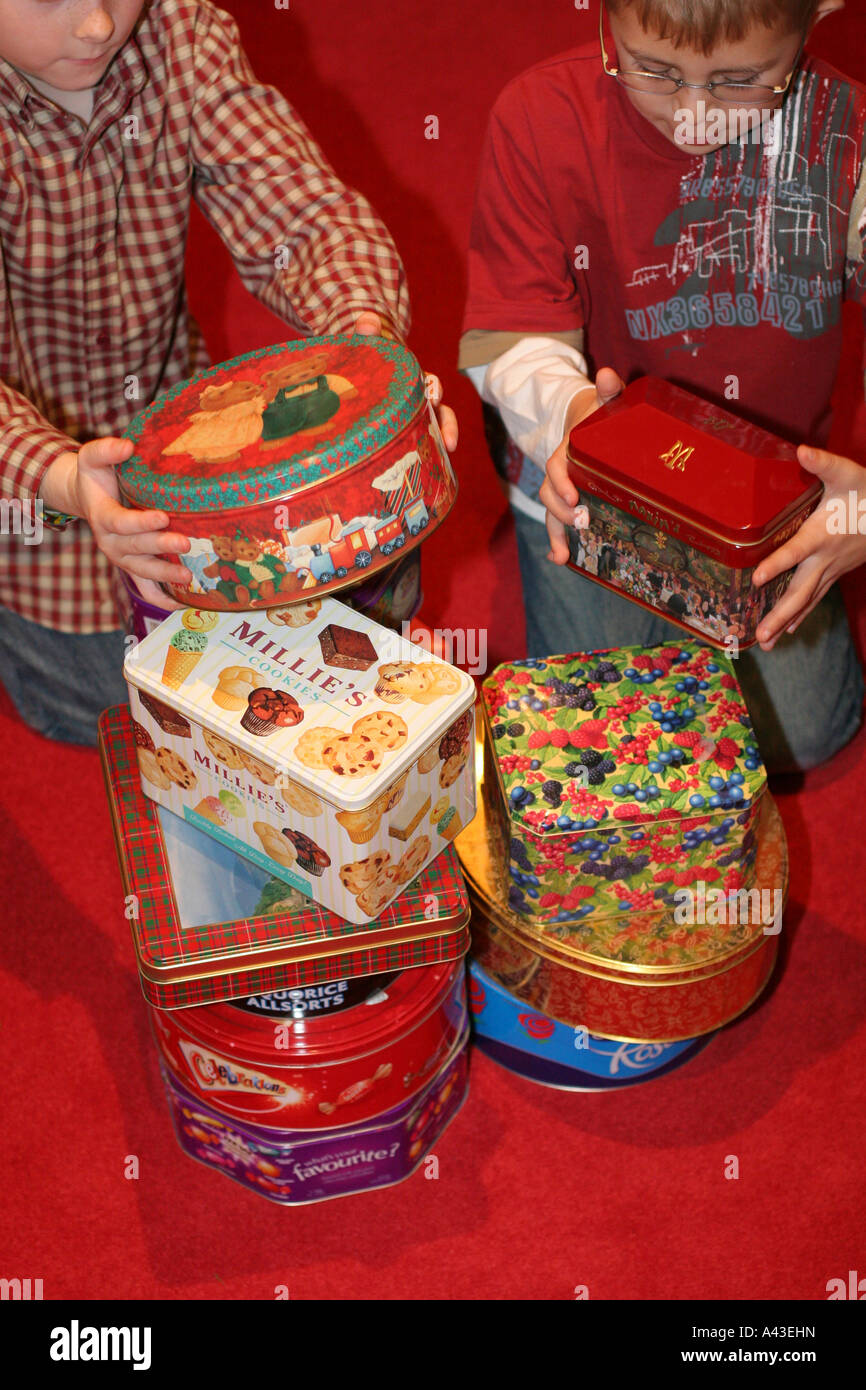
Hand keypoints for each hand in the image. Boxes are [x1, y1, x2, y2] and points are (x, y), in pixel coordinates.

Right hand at [43, 436, 191, 591]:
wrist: (89, 496)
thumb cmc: (97, 475)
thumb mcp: (93, 458)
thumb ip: (106, 450)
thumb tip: (127, 446)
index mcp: (102, 516)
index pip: (120, 522)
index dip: (140, 522)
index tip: (162, 517)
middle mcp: (110, 542)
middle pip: (135, 548)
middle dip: (160, 547)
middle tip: (185, 543)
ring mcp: (122, 558)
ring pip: (141, 571)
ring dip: (164, 575)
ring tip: (188, 575)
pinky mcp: (132, 567)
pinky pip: (144, 588)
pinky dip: (161, 598)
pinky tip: (182, 603)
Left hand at [353, 311, 457, 451]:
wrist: (353, 375)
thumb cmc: (362, 362)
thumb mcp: (364, 347)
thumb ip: (367, 334)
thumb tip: (368, 321)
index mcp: (411, 379)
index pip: (429, 383)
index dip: (434, 390)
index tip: (434, 398)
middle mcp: (416, 400)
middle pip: (440, 412)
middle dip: (447, 426)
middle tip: (450, 441)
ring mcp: (410, 418)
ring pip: (431, 432)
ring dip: (439, 446)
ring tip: (442, 462)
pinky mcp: (400, 433)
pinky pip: (415, 447)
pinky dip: (421, 460)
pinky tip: (421, 476)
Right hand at [539, 367, 624, 563]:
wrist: (590, 420)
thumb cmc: (602, 413)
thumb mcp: (606, 400)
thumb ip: (608, 390)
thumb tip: (607, 374)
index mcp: (567, 450)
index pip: (555, 466)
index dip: (560, 482)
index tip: (574, 496)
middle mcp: (560, 472)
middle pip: (549, 494)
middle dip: (560, 511)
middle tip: (581, 522)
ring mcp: (563, 488)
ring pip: (551, 513)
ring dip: (555, 535)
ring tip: (563, 556)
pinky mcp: (571, 501)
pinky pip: (559, 523)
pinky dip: (557, 541)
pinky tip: (562, 559)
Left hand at [753, 444, 865, 649]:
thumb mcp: (846, 473)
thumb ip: (823, 464)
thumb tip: (801, 450)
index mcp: (821, 534)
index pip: (796, 551)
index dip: (777, 564)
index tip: (756, 578)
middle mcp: (825, 558)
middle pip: (800, 591)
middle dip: (779, 614)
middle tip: (760, 634)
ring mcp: (830, 570)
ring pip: (806, 601)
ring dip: (786, 622)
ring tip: (766, 643)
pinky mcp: (833, 574)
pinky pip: (814, 599)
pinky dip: (800, 616)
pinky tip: (786, 632)